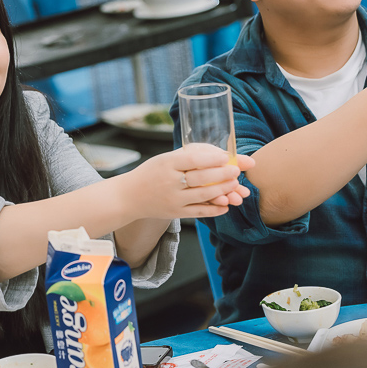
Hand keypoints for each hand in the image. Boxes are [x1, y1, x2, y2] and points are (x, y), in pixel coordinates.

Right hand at [119, 144, 253, 219]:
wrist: (130, 196)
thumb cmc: (151, 173)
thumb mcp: (164, 159)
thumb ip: (188, 155)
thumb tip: (218, 154)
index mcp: (166, 164)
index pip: (192, 159)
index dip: (211, 158)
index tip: (226, 156)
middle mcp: (169, 182)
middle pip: (200, 178)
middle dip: (222, 174)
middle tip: (236, 170)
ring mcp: (173, 200)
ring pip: (203, 196)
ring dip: (222, 190)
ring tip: (234, 185)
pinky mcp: (175, 213)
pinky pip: (199, 212)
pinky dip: (214, 210)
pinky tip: (226, 205)